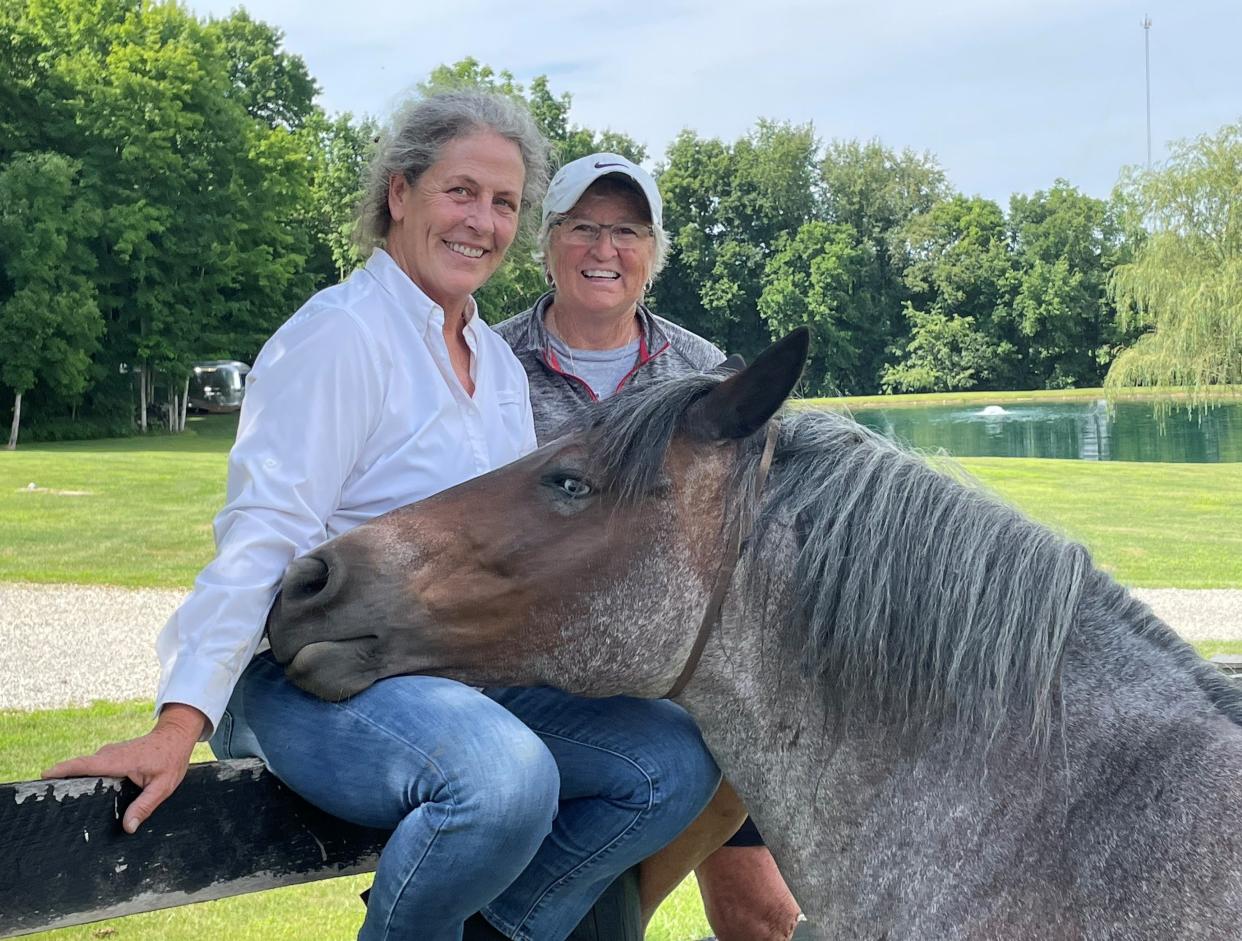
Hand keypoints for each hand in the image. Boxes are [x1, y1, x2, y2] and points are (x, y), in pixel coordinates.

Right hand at [42, 703, 207, 832]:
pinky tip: (80, 793)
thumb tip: (128, 827)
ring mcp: (109, 753)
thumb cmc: (171, 759)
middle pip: (78, 768)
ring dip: (73, 780)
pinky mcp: (110, 756)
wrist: (176, 736)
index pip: (84, 764)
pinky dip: (83, 777)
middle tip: (46, 800)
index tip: (43, 777)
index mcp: (118, 761)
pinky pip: (92, 767)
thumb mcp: (163, 786)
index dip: (63, 770)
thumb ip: (145, 806)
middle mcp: (109, 754)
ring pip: (85, 767)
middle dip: (62, 781)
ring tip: (59, 800)